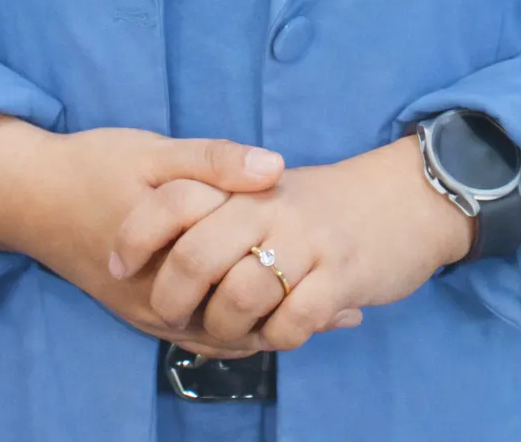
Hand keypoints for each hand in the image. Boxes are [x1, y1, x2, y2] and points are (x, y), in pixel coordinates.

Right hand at [17, 127, 287, 359]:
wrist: (32, 198)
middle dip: (263, 265)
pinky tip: (235, 272)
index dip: (266, 224)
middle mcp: (157, 302)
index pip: (243, 252)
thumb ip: (214, 160)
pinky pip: (200, 329)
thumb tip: (275, 167)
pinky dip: (226, 306)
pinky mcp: (141, 319)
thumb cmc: (95, 167)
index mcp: (166, 255)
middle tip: (270, 230)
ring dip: (247, 290)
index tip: (275, 199)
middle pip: (237, 296)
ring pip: (223, 322)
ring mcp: (148, 318)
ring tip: (260, 250)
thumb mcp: (155, 152)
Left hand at [108, 133, 474, 352]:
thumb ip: (218, 213)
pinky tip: (280, 330)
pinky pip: (294, 320)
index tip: (116, 265)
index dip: (135, 235)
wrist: (405, 196)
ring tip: (230, 330)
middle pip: (197, 253)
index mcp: (246, 184)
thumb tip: (155, 251)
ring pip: (241, 296)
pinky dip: (277, 337)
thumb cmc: (323, 206)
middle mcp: (271, 207)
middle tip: (171, 315)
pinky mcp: (342, 273)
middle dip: (173, 296)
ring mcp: (307, 241)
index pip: (173, 199)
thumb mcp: (266, 194)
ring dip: (225, 328)